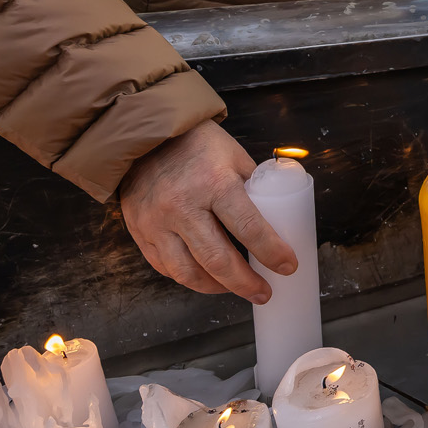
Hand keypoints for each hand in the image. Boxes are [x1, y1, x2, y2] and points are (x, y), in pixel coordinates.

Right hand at [118, 120, 297, 301]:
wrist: (144, 134)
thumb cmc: (196, 144)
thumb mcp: (234, 157)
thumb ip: (252, 188)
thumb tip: (277, 221)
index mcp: (214, 183)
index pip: (249, 228)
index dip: (272, 252)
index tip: (288, 266)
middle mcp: (182, 206)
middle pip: (217, 260)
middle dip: (245, 284)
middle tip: (264, 293)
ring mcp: (157, 222)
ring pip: (188, 273)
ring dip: (216, 288)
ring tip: (234, 288)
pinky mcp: (140, 231)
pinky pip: (165, 267)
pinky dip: (188, 277)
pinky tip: (205, 276)